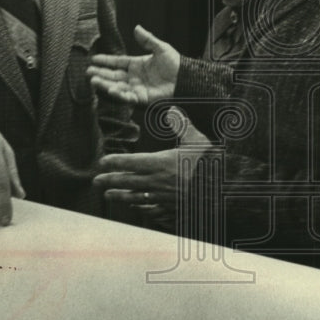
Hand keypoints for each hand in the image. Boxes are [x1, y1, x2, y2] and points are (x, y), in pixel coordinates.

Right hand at [88, 25, 179, 104]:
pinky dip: (118, 94)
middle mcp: (134, 77)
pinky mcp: (141, 98)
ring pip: (116, 86)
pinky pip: (127, 97)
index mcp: (137, 65)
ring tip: (93, 81)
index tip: (93, 59)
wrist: (186, 79)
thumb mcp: (160, 48)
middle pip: (113, 75)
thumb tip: (136, 27)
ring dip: (104, 84)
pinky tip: (110, 90)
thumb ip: (147, 40)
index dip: (105, 61)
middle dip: (100, 74)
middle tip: (87, 72)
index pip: (117, 62)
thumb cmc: (176, 64)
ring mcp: (136, 88)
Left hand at [93, 107, 207, 213]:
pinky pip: (152, 209)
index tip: (102, 162)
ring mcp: (164, 197)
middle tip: (95, 181)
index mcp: (161, 163)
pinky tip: (136, 208)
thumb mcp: (198, 140)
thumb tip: (172, 110)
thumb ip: (183, 125)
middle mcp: (158, 181)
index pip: (131, 162)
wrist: (225, 190)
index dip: (115, 162)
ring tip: (108, 196)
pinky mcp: (172, 209)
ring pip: (136, 197)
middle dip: (110, 181)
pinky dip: (141, 208)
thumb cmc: (211, 163)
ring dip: (120, 196)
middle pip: (128, 181)